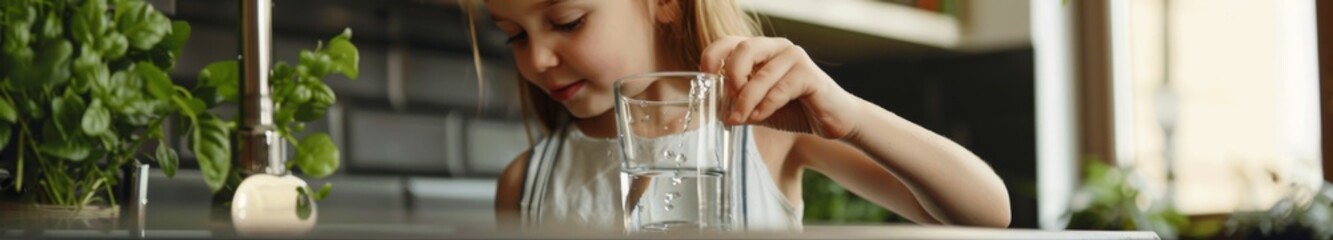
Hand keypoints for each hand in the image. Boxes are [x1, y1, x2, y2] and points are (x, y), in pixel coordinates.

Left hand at [700, 36, 859, 138]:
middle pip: (744, 49)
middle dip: (731, 77)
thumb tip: (714, 109)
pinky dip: (766, 104)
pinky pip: (780, 87)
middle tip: (727, 103)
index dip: (712, 56)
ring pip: (761, 73)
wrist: (832, 121)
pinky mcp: (809, 74)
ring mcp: (795, 57)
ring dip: (746, 100)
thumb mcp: (758, 108)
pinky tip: (760, 116)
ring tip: (738, 119)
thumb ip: (738, 104)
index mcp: (762, 51)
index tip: (705, 79)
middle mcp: (777, 48)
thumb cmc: (794, 110)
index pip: (729, 42)